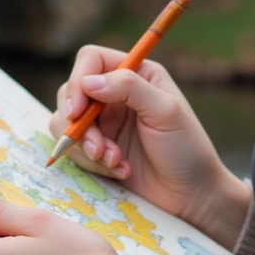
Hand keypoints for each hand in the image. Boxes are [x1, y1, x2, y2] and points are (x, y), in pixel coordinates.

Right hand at [48, 45, 250, 247]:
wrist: (190, 195)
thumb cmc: (187, 149)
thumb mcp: (165, 112)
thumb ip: (129, 88)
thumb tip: (88, 82)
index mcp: (137, 73)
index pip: (90, 60)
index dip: (78, 81)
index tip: (78, 111)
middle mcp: (116, 93)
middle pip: (70, 92)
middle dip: (79, 124)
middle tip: (98, 148)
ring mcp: (104, 121)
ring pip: (64, 122)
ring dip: (86, 146)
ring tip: (116, 162)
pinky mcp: (97, 148)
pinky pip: (73, 148)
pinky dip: (92, 162)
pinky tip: (121, 171)